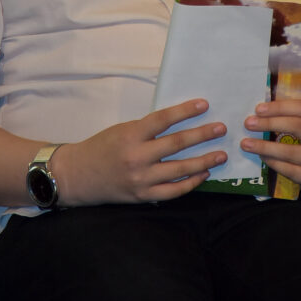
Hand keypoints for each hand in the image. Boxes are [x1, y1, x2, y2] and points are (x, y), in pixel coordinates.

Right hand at [53, 99, 226, 205]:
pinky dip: (191, 183)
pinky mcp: (143, 196)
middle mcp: (136, 157)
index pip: (163, 120)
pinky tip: (203, 174)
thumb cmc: (102, 147)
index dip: (185, 111)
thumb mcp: (122, 130)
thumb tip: (179, 123)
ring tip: (221, 154)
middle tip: (221, 128)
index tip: (204, 104)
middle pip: (176, 145)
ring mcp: (141, 179)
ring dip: (204, 161)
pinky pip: (173, 191)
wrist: (78, 175)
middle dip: (202, 135)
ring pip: (180, 170)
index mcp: (130, 135)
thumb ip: (147, 130)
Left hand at [241, 99, 300, 191]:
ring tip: (247, 144)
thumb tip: (258, 112)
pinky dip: (275, 164)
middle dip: (270, 124)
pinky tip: (262, 157)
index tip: (258, 109)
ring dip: (266, 147)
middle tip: (248, 123)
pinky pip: (292, 171)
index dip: (279, 107)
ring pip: (292, 152)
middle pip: (297, 127)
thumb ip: (290, 114)